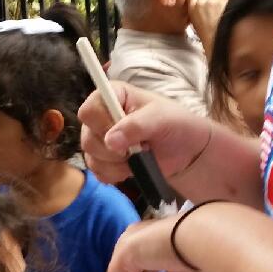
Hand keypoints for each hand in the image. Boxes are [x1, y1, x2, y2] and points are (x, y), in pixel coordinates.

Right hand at [79, 82, 213, 187]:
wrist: (184, 151)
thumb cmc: (175, 125)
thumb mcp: (161, 119)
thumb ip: (136, 126)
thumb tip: (110, 141)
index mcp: (113, 95)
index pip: (89, 111)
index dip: (103, 127)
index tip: (125, 137)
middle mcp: (101, 115)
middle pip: (88, 138)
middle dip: (114, 151)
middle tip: (139, 149)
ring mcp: (100, 139)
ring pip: (91, 158)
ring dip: (117, 166)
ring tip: (139, 158)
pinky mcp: (103, 160)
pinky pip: (97, 172)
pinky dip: (115, 175)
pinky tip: (131, 169)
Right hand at [187, 0, 226, 56]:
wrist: (217, 43)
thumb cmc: (207, 36)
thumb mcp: (195, 22)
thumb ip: (197, 9)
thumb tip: (202, 2)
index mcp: (192, 8)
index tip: (204, 3)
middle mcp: (201, 2)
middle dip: (212, 2)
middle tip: (214, 14)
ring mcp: (213, 1)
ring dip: (221, 5)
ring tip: (221, 17)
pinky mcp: (224, 3)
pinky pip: (228, 2)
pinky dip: (228, 8)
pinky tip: (227, 17)